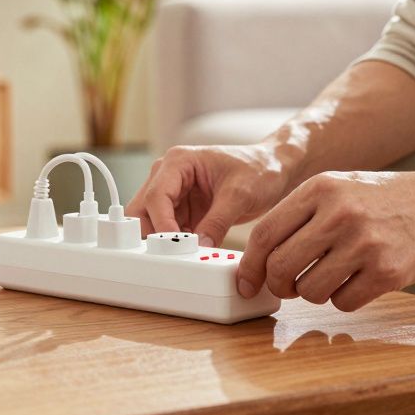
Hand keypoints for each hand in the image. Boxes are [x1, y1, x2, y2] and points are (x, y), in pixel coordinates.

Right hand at [127, 143, 297, 247]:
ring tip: (186, 252)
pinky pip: (168, 230)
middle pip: (142, 210)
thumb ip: (218, 221)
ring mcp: (173, 193)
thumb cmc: (258, 169)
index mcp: (179, 162)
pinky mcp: (182, 210)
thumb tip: (200, 246)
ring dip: (163, 240)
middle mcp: (169, 175)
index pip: (156, 196)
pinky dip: (175, 243)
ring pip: (150, 223)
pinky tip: (191, 250)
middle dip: (152, 233)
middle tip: (171, 252)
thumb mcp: (240, 195)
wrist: (272, 169)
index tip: (175, 245)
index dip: (162, 224)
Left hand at [235, 169, 414, 310]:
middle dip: (278, 285)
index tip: (247, 282)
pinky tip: (358, 281)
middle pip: (281, 266)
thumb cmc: (385, 199)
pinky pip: (343, 302)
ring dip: (313, 294)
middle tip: (287, 287)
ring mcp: (364, 244)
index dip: (251, 265)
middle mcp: (339, 213)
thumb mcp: (339, 188)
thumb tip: (259, 257)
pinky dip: (343, 299)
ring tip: (331, 278)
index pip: (265, 234)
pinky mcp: (388, 272)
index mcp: (320, 189)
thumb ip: (300, 215)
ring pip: (310, 291)